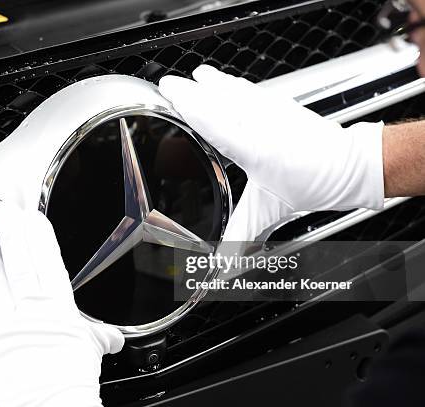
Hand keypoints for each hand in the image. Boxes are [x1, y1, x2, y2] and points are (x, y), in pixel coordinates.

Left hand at [0, 203, 123, 406]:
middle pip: (19, 260)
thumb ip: (98, 337)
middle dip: (10, 231)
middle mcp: (32, 309)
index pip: (47, 259)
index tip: (31, 216)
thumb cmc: (74, 380)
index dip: (38, 234)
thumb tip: (111, 337)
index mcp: (59, 306)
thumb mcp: (92, 350)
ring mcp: (8, 322)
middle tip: (3, 210)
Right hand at [159, 65, 384, 241]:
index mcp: (257, 151)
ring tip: (196, 77)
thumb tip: (219, 268)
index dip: (193, 107)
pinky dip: (235, 84)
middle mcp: (263, 127)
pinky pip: (253, 91)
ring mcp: (274, 113)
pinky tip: (226, 81)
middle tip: (170, 84)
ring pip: (237, 92)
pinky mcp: (283, 105)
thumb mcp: (269, 213)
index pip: (216, 124)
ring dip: (214, 83)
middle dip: (194, 92)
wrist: (351, 166)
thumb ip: (239, 238)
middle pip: (222, 102)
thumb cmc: (314, 183)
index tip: (174, 95)